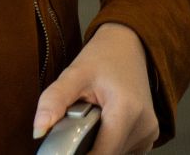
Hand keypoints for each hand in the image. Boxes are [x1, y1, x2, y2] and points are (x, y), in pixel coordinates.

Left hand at [33, 23, 157, 153]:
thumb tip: (38, 129)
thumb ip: (53, 101)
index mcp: (128, 111)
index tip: (63, 146)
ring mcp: (150, 133)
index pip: (102, 153)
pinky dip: (109, 142)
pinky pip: (123, 150)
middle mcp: (145, 126)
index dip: (80, 154)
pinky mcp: (150, 135)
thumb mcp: (73, 74)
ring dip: (98, 144)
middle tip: (76, 123)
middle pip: (108, 154)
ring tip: (91, 119)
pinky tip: (102, 123)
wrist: (128, 46)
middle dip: (86, 146)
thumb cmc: (104, 57)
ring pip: (116, 154)